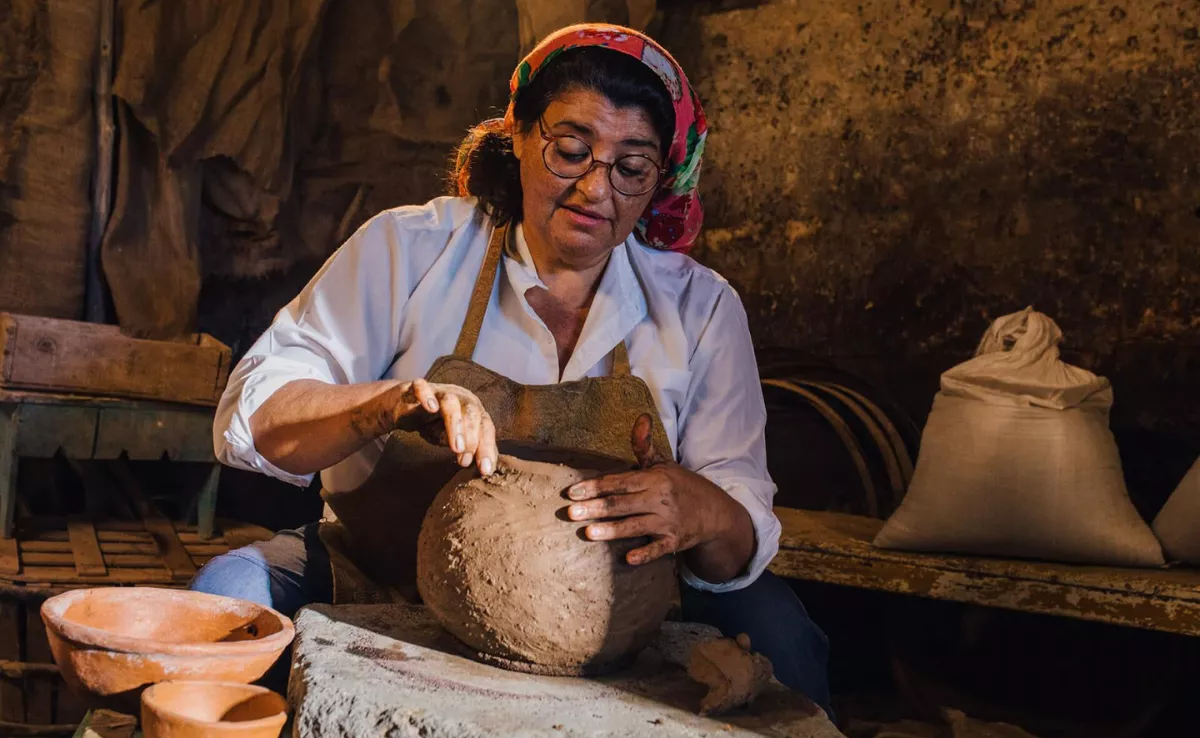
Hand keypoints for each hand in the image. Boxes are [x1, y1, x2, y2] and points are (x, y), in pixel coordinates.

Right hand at [392, 379, 497, 474]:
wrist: (402, 405)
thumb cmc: (433, 423)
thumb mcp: (452, 440)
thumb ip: (469, 450)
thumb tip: (486, 469)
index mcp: (473, 409)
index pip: (485, 427)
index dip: (486, 448)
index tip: (485, 470)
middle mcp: (460, 397)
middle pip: (472, 413)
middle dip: (472, 439)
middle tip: (465, 462)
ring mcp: (439, 391)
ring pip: (450, 403)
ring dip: (455, 424)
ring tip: (456, 447)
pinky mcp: (416, 388)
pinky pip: (422, 388)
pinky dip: (427, 396)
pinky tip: (431, 408)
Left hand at [565, 414, 751, 575]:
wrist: (716, 512)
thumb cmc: (682, 486)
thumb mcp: (664, 464)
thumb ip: (644, 445)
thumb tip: (640, 417)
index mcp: (655, 479)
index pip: (621, 482)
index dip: (596, 486)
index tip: (572, 492)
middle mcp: (660, 499)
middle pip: (622, 504)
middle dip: (596, 508)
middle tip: (571, 513)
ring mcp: (668, 522)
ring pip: (635, 526)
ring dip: (612, 530)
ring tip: (589, 534)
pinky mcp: (674, 542)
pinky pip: (658, 549)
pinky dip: (645, 554)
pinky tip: (628, 559)